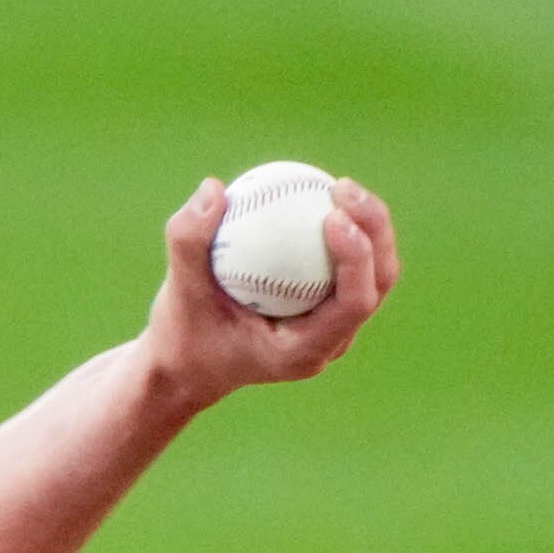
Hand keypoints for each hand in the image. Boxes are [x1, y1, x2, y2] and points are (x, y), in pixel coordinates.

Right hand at [139, 175, 399, 412]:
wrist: (186, 365)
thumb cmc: (181, 333)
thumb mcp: (175, 290)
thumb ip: (188, 241)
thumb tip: (213, 188)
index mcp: (302, 353)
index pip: (353, 304)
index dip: (357, 256)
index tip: (332, 214)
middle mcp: (328, 345)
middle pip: (377, 283)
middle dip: (374, 231)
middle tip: (342, 187)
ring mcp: (332, 329)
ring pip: (374, 274)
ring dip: (369, 227)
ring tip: (340, 186)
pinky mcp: (327, 312)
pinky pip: (350, 267)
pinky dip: (346, 232)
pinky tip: (322, 196)